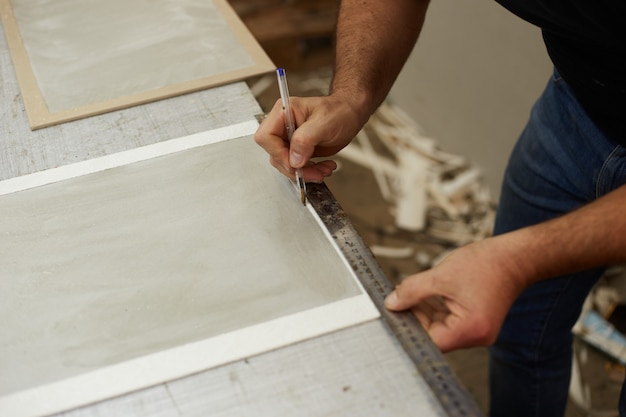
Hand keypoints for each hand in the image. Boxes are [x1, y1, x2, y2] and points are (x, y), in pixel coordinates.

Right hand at [254, 94, 367, 182]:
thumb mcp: (324, 123)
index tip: (295, 162)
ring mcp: (289, 139)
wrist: (350, 114)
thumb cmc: (339, 111)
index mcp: (284, 112)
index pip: (266, 137)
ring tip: (323, 170)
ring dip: (305, 172)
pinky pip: (296, 167)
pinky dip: (309, 172)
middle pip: (274, 154)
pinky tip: (323, 168)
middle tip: (314, 172)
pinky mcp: (297, 150)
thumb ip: (305, 140)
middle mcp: (283, 126)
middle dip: (294, 167)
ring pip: (285, 164)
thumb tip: (294, 160)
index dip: (278, 153)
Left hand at [384, 236, 527, 351]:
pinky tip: (422, 293)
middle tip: (395, 299)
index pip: (430, 340)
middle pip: (433, 335)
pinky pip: (447, 319)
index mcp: (470, 329)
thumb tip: (392, 303)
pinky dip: (434, 307)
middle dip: (414, 316)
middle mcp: (475, 336)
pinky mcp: (474, 321)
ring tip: (407, 292)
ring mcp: (476, 330)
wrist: (515, 256)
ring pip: (438, 326)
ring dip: (422, 310)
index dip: (408, 327)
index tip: (391, 315)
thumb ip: (412, 290)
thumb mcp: (441, 275)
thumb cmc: (487, 264)